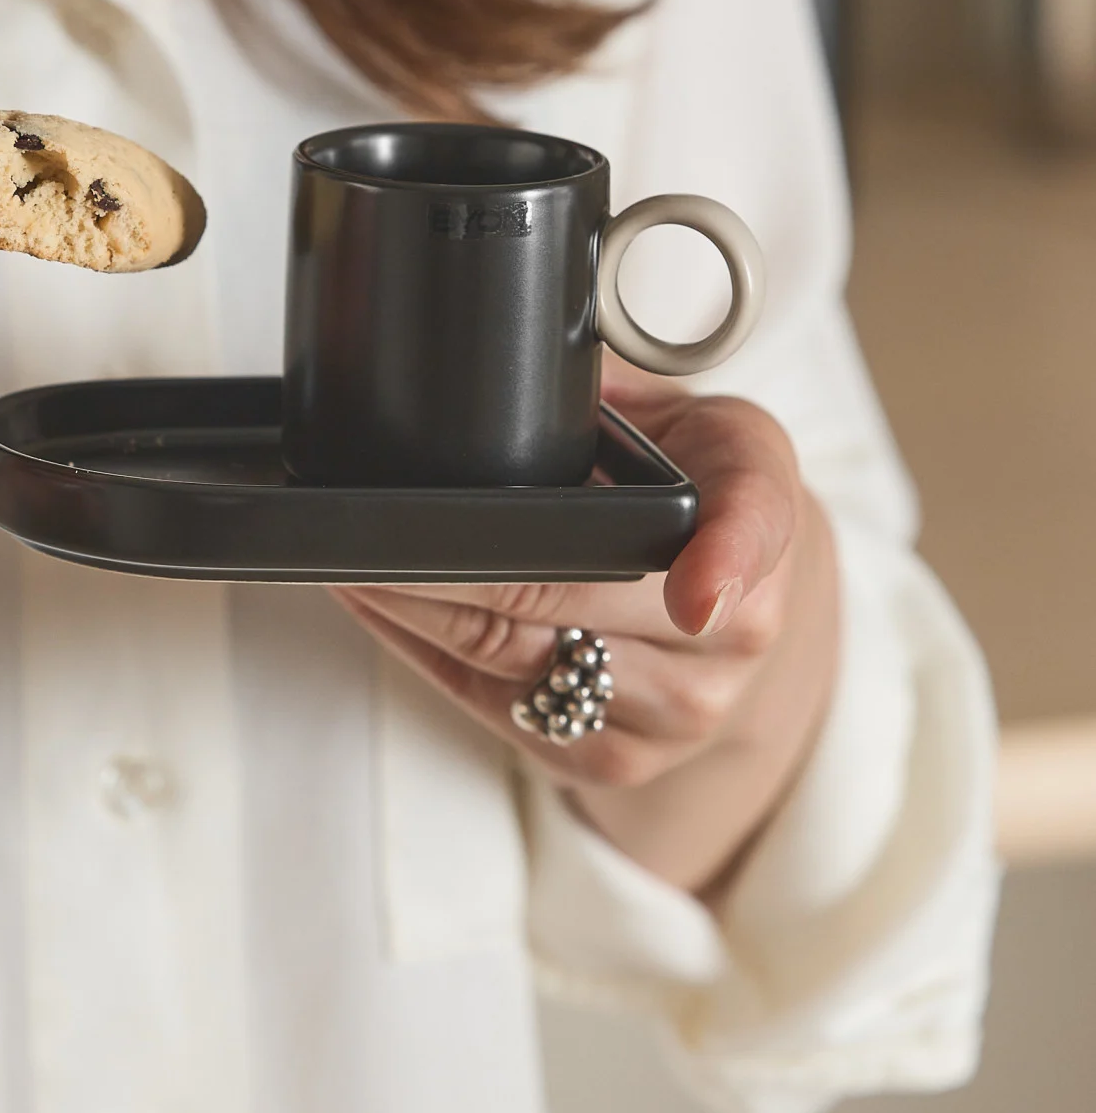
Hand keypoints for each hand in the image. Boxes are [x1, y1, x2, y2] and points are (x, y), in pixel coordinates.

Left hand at [335, 357, 839, 894]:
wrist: (754, 610)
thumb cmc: (710, 492)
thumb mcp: (698, 416)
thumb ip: (623, 390)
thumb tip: (510, 354)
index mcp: (763, 511)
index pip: (754, 528)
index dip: (724, 561)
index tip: (695, 595)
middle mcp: (736, 630)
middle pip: (566, 594)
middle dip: (447, 561)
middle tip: (365, 522)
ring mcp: (676, 709)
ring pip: (511, 655)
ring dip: (414, 607)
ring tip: (348, 555)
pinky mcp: (614, 758)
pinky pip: (493, 702)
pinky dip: (426, 651)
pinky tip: (384, 604)